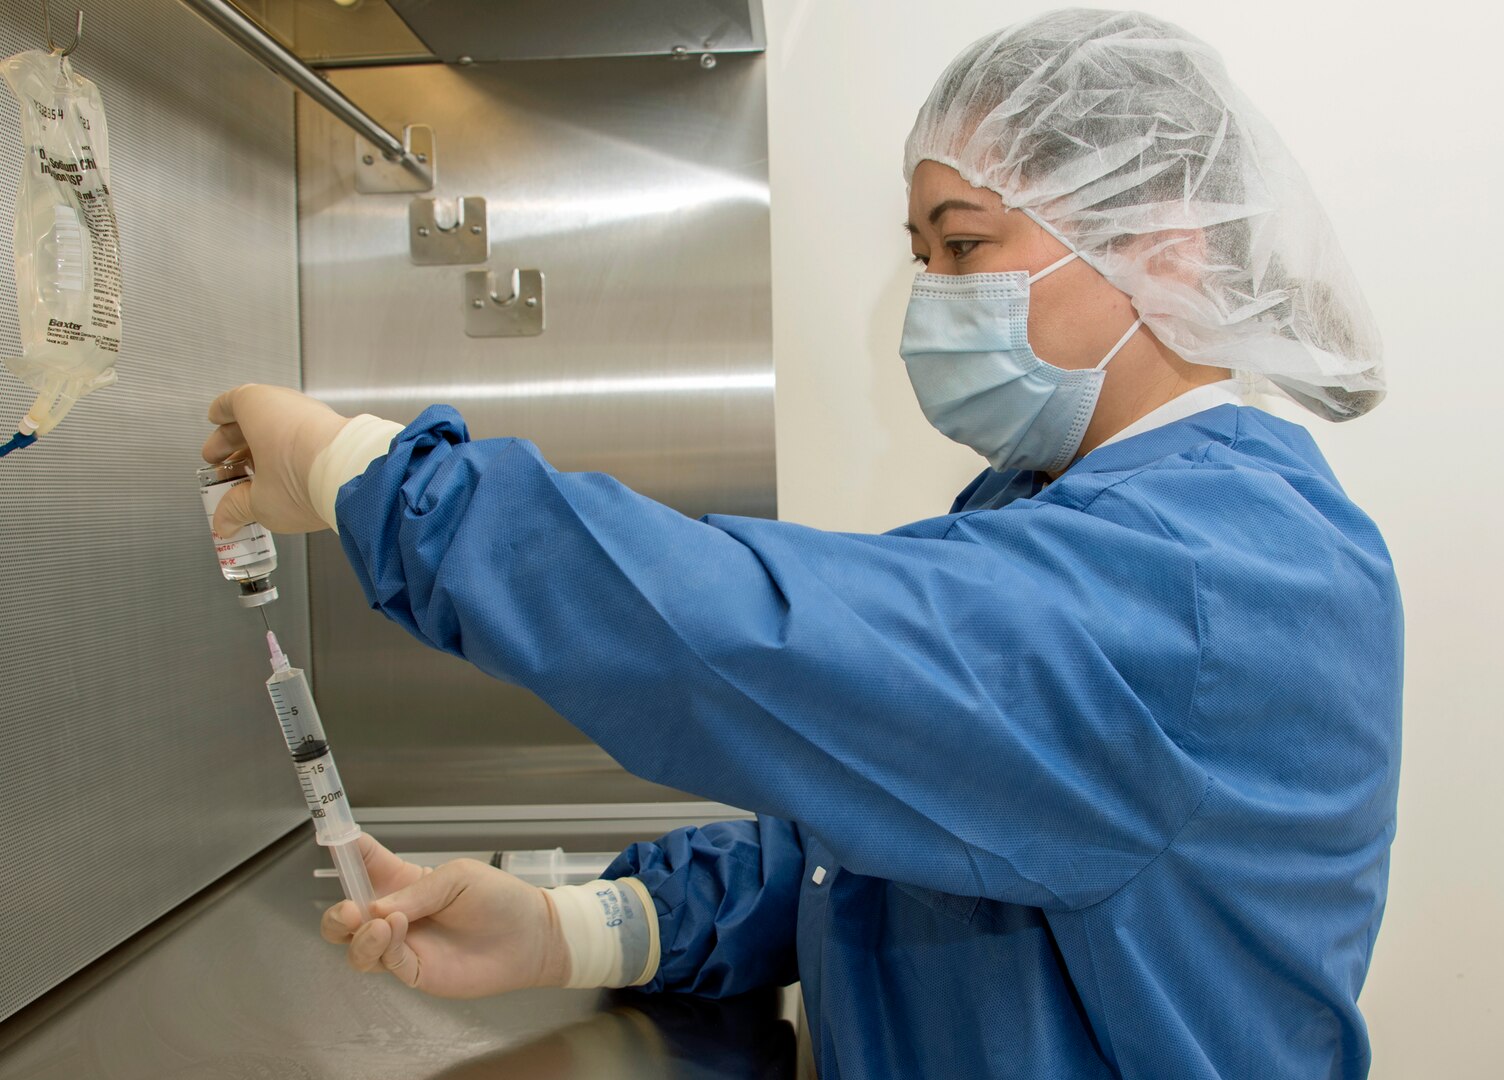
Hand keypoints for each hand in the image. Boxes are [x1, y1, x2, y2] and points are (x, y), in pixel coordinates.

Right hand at [201, 384, 349, 533]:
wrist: (354, 477)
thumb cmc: (301, 476)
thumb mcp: (259, 501)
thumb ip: (237, 508)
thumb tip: (225, 520)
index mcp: (257, 407)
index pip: (231, 403)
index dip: (220, 415)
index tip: (214, 420)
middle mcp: (286, 404)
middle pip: (254, 417)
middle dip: (237, 440)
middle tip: (225, 460)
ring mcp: (315, 416)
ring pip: (281, 429)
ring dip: (265, 450)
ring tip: (256, 476)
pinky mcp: (336, 433)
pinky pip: (305, 439)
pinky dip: (290, 455)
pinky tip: (287, 478)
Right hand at [320, 833, 570, 997]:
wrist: (531, 936)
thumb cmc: (499, 899)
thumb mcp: (457, 878)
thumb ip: (416, 891)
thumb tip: (375, 908)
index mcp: (404, 883)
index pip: (365, 866)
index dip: (347, 854)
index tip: (334, 841)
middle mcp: (397, 915)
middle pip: (345, 920)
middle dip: (336, 916)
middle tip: (351, 910)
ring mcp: (405, 946)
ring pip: (358, 947)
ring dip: (360, 935)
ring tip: (384, 924)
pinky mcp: (417, 972)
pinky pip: (387, 964)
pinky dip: (386, 949)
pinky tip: (399, 931)